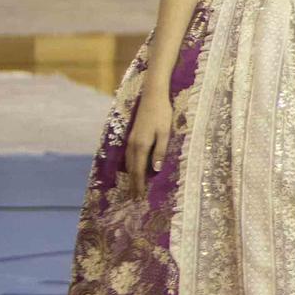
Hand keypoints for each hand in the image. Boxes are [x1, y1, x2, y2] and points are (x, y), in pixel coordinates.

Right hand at [125, 83, 173, 197]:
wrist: (152, 96)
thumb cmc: (162, 114)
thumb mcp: (165, 133)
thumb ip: (160, 151)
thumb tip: (156, 169)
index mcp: (141, 146)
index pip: (139, 170)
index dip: (139, 184)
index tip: (139, 197)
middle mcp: (132, 145)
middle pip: (131, 169)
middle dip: (133, 184)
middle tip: (135, 198)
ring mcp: (130, 140)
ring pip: (129, 163)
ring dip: (131, 176)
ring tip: (133, 187)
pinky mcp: (132, 135)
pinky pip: (129, 156)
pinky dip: (131, 166)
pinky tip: (133, 169)